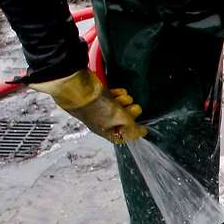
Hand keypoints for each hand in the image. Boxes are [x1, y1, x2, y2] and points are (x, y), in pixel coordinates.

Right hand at [30, 69, 146, 143]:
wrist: (78, 87)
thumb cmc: (96, 106)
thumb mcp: (120, 120)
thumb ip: (132, 128)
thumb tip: (141, 133)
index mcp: (105, 131)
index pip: (123, 137)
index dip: (134, 133)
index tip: (144, 127)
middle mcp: (102, 120)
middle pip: (123, 120)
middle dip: (131, 114)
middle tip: (133, 108)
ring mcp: (101, 107)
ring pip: (120, 106)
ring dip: (125, 102)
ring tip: (124, 98)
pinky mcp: (100, 94)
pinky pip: (114, 96)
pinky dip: (119, 94)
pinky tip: (119, 92)